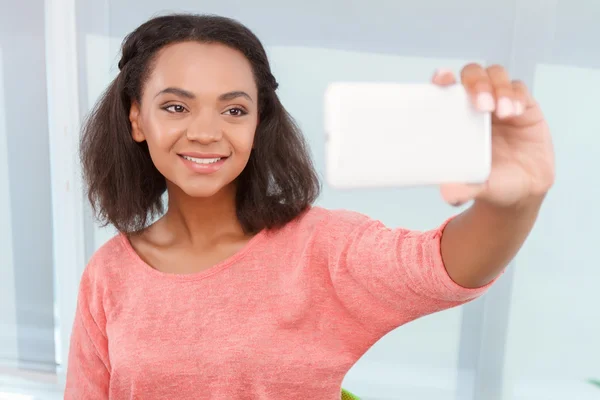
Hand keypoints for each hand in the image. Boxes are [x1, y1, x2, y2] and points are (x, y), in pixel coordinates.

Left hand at [432, 64, 554, 207]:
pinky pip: (520, 90)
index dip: (442, 77)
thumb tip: (447, 193)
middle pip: (473, 74)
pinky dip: (516, 96)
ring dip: (498, 88)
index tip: (442, 79)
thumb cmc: (490, 183)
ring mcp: (500, 102)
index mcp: (455, 117)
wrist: (521, 192)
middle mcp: (476, 105)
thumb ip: (463, 188)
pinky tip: (516, 112)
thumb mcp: (476, 187)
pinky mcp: (525, 106)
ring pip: (496, 75)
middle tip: (481, 105)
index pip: (445, 87)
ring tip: (502, 112)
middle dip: (475, 82)